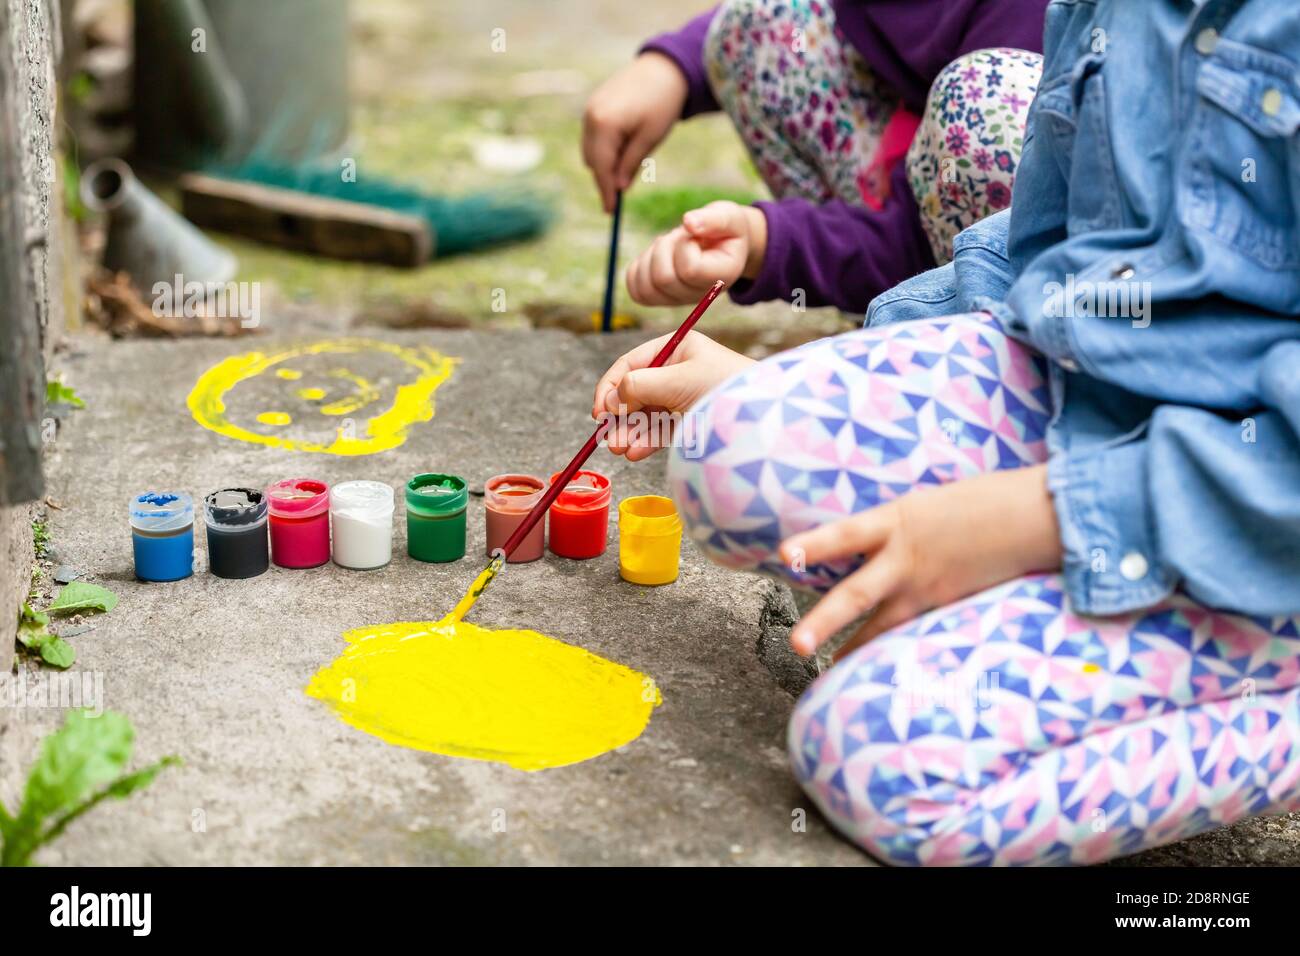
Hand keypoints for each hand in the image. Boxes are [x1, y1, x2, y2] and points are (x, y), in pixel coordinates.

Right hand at [582, 53, 688, 212]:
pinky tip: (621, 152)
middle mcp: (591, 117)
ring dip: (604, 165)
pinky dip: (603, 150)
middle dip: (604, 180)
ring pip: (590, 150)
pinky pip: (593, 137)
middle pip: (592, 161)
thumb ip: (631, 163)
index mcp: (605, 124)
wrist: (664, 68)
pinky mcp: (594, 106)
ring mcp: (590, 110)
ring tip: (626, 170)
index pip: (601, 167)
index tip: (610, 212)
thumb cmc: (662, 103)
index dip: (606, 192)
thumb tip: (619, 188)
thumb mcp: (650, 138)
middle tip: (618, 198)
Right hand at [591, 331, 753, 460]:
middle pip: (635, 392)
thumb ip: (640, 386)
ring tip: (619, 449)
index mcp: (676, 349)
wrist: (764, 417)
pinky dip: (645, 442)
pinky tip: (635, 453)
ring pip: (645, 415)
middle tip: (608, 437)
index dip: (610, 387)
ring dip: (629, 432)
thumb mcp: (678, 379)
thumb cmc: (725, 387)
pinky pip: (660, 431)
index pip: (630, 364)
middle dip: (619, 415)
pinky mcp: (691, 422)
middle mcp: (677, 371)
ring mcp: (683, 398)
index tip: (599, 411)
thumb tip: (612, 399)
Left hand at [626, 201, 766, 305]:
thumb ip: (713, 219)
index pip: (689, 269)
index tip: (695, 235)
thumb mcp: (728, 216)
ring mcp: (678, 300)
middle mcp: (699, 296)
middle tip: (679, 236)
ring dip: (651, 257)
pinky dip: (639, 268)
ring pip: (646, 287)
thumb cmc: (727, 229)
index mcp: (720, 277)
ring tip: (670, 246)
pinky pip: (635, 290)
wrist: (723, 245)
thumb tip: (687, 222)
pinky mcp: (659, 298)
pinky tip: (656, 256)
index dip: (685, 245)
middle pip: (663, 278)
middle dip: (665, 247)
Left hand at [781, 465, 1062, 659]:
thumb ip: (890, 526)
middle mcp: (906, 560)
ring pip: (884, 626)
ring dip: (854, 650)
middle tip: (795, 646)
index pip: (846, 534)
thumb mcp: (922, 504)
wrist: (1034, 516)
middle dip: (824, 621)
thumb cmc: (975, 501)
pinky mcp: (949, 606)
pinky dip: (894, 651)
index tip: (783, 555)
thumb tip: (861, 542)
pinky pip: (914, 633)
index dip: (815, 543)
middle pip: (857, 594)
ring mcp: (928, 588)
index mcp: (896, 520)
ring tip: (825, 673)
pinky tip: (875, 671)